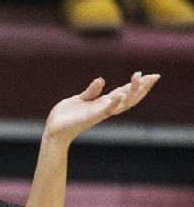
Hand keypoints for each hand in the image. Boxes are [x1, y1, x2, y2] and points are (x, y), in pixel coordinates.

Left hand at [44, 72, 159, 145]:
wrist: (53, 131)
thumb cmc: (65, 116)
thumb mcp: (79, 99)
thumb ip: (91, 91)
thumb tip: (102, 80)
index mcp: (102, 103)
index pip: (124, 92)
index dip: (137, 85)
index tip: (151, 75)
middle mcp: (104, 109)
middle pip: (128, 98)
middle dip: (141, 88)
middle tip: (154, 76)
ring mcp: (98, 114)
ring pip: (121, 104)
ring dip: (132, 93)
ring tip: (139, 79)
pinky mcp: (90, 117)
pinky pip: (104, 111)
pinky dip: (112, 103)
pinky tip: (119, 94)